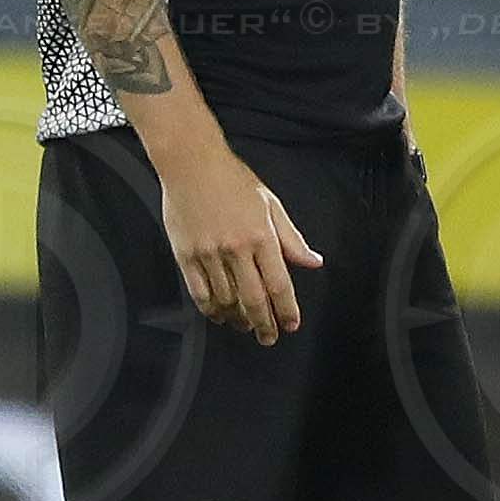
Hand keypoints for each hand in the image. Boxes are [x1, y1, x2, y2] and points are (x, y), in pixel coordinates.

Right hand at [158, 144, 321, 344]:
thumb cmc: (232, 179)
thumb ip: (291, 238)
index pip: (279, 284)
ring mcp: (209, 253)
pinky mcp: (186, 255)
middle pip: (254, 300)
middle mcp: (236, 248)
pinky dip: (211, 309)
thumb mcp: (270, 204)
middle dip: (264, 325)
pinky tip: (220, 314)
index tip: (291, 325)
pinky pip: (200, 292)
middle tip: (269, 338)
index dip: (287, 311)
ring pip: (226, 300)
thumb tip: (313, 261)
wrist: (191, 163)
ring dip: (238, 319)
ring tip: (245, 325)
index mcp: (261, 236)